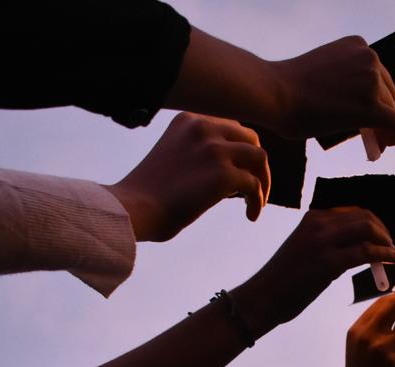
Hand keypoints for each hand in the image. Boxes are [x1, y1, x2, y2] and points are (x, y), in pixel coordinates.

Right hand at [106, 113, 269, 241]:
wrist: (132, 210)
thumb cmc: (145, 195)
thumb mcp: (171, 158)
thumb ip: (195, 154)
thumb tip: (225, 171)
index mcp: (188, 121)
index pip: (229, 127)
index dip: (238, 150)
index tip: (237, 171)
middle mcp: (203, 128)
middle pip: (249, 138)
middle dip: (255, 163)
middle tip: (253, 188)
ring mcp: (214, 150)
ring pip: (259, 158)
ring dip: (262, 181)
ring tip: (256, 202)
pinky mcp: (223, 175)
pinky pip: (255, 186)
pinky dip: (257, 202)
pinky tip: (250, 217)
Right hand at [241, 207, 394, 328]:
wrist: (263, 297)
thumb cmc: (284, 279)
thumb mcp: (304, 249)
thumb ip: (327, 241)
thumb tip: (357, 244)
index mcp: (312, 217)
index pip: (352, 209)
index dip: (374, 221)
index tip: (383, 234)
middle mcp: (318, 223)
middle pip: (364, 216)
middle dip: (383, 229)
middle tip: (391, 244)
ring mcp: (323, 241)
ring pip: (367, 230)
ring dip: (386, 241)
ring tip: (393, 253)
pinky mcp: (328, 262)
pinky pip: (365, 252)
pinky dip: (384, 254)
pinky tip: (392, 260)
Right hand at [269, 37, 394, 149]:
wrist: (274, 93)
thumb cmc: (286, 88)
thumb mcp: (321, 73)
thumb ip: (343, 83)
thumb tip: (357, 112)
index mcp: (357, 45)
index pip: (378, 74)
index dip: (375, 97)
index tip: (364, 112)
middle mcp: (370, 57)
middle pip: (387, 92)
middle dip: (380, 113)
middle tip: (369, 134)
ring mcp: (372, 80)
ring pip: (391, 110)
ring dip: (383, 127)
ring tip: (371, 142)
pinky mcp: (371, 106)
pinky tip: (387, 145)